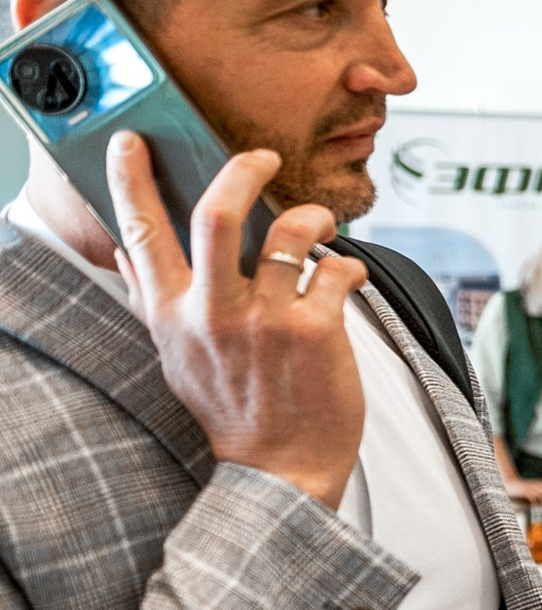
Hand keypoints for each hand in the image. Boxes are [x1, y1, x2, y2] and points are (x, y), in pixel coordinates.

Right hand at [108, 136, 368, 508]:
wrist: (279, 469)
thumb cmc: (231, 408)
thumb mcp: (175, 356)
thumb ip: (153, 302)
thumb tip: (125, 253)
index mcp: (171, 314)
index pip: (140, 234)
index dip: (132, 180)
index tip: (132, 141)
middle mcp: (212, 313)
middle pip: (217, 215)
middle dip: (243, 171)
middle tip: (262, 158)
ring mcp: (265, 321)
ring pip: (290, 232)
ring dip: (313, 216)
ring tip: (320, 226)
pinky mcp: (316, 331)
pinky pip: (338, 270)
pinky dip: (348, 266)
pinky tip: (346, 280)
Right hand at [507, 476, 541, 505]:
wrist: (511, 484)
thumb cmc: (524, 489)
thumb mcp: (534, 490)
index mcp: (540, 483)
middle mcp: (536, 484)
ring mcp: (530, 487)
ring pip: (540, 491)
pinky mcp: (524, 490)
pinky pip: (531, 494)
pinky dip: (535, 499)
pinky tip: (536, 503)